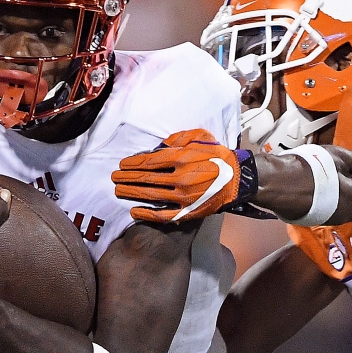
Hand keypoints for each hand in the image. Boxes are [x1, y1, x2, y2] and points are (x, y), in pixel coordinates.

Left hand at [112, 129, 258, 222]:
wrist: (237, 179)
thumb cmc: (218, 155)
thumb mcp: (200, 137)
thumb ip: (178, 138)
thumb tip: (160, 145)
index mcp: (183, 158)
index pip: (150, 161)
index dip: (133, 163)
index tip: (122, 164)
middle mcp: (181, 178)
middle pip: (146, 178)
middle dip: (127, 178)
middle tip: (114, 177)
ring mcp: (184, 197)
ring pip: (151, 196)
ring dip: (131, 193)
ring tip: (118, 190)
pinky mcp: (188, 211)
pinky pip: (163, 215)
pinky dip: (146, 214)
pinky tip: (134, 211)